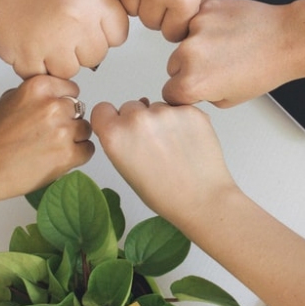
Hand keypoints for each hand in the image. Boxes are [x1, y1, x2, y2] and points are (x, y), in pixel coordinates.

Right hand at [0, 0, 128, 78]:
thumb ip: (99, 9)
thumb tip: (110, 39)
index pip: (119, 34)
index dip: (103, 33)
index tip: (89, 27)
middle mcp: (75, 19)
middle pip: (96, 56)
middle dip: (80, 48)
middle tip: (59, 30)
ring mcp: (50, 40)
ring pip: (71, 71)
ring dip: (57, 60)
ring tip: (41, 35)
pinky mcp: (26, 56)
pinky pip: (42, 76)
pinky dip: (34, 65)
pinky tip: (27, 41)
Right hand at [0, 76, 94, 201]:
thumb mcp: (10, 98)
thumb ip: (38, 93)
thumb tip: (58, 95)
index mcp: (39, 87)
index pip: (72, 89)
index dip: (64, 103)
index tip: (54, 114)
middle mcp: (53, 106)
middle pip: (80, 110)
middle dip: (68, 121)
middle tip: (49, 134)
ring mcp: (62, 130)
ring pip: (86, 130)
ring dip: (75, 139)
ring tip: (52, 147)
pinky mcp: (68, 154)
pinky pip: (88, 150)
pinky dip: (77, 155)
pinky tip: (58, 158)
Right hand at [90, 99, 235, 227]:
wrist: (202, 199)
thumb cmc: (164, 194)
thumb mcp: (126, 170)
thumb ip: (119, 141)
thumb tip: (125, 121)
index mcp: (115, 135)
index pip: (102, 109)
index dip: (111, 119)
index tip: (120, 128)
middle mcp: (137, 119)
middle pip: (130, 106)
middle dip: (138, 120)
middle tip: (153, 145)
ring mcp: (165, 112)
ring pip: (156, 106)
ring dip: (162, 120)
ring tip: (174, 147)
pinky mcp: (189, 110)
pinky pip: (179, 108)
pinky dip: (183, 120)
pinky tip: (188, 142)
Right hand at [163, 0, 297, 106]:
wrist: (286, 39)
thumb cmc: (266, 69)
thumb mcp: (229, 99)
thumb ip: (202, 95)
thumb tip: (191, 87)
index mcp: (192, 82)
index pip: (169, 92)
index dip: (184, 93)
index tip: (194, 88)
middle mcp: (189, 54)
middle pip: (173, 66)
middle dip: (188, 68)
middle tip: (216, 67)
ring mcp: (196, 28)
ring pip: (183, 42)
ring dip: (197, 46)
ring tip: (226, 48)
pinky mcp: (205, 9)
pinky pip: (197, 22)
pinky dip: (208, 27)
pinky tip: (227, 32)